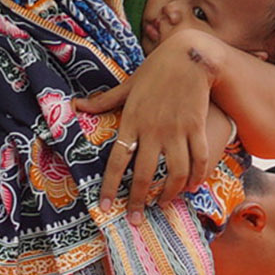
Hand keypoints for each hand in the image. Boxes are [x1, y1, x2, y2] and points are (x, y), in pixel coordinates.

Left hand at [94, 36, 233, 207]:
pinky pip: (199, 160)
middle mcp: (153, 130)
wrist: (189, 55)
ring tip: (164, 204)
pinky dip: (196, 177)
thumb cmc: (155, 70)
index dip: (111, 186)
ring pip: (175, 173)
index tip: (105, 207)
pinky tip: (192, 187)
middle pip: (146, 175)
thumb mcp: (127, 86)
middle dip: (139, 201)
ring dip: (170, 194)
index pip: (117, 161)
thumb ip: (104, 101)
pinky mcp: (197, 127)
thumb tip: (76, 106)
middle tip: (136, 220)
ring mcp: (177, 130)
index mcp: (132, 121)